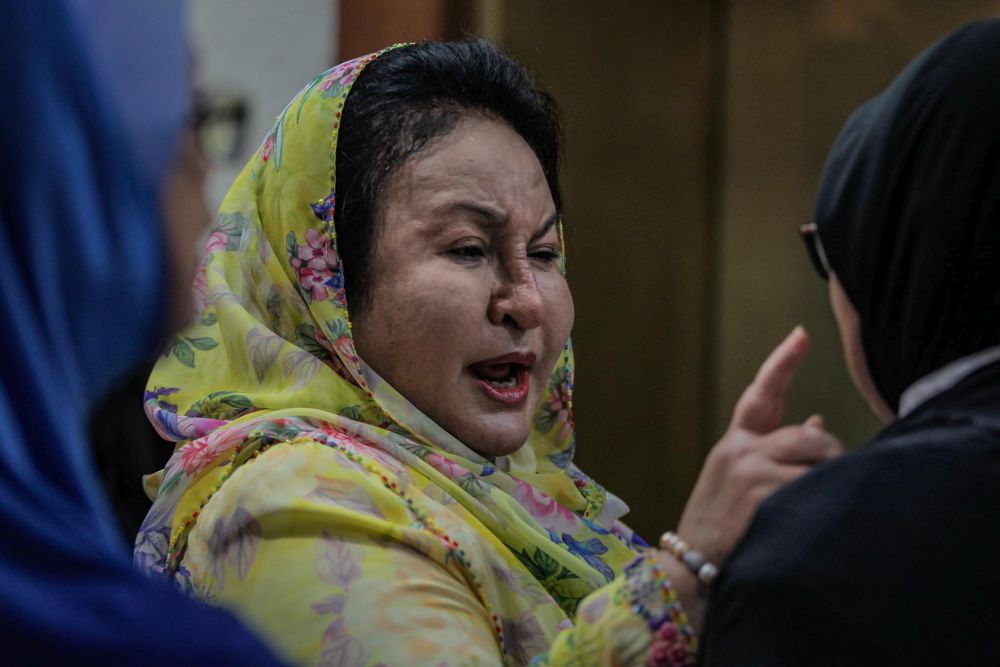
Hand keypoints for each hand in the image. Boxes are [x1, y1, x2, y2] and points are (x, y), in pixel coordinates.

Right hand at [675, 326, 841, 566]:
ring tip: (821, 509)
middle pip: (807, 435)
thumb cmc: (721, 531)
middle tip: (834, 483)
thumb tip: (819, 423)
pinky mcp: (761, 496)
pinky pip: (811, 489)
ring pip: (815, 461)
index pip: (761, 396)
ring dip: (829, 483)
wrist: (689, 571)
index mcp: (734, 445)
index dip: (782, 363)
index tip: (802, 334)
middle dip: (829, 457)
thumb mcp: (741, 486)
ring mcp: (749, 472)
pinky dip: (821, 504)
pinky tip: (814, 522)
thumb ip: (776, 455)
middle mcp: (740, 451)